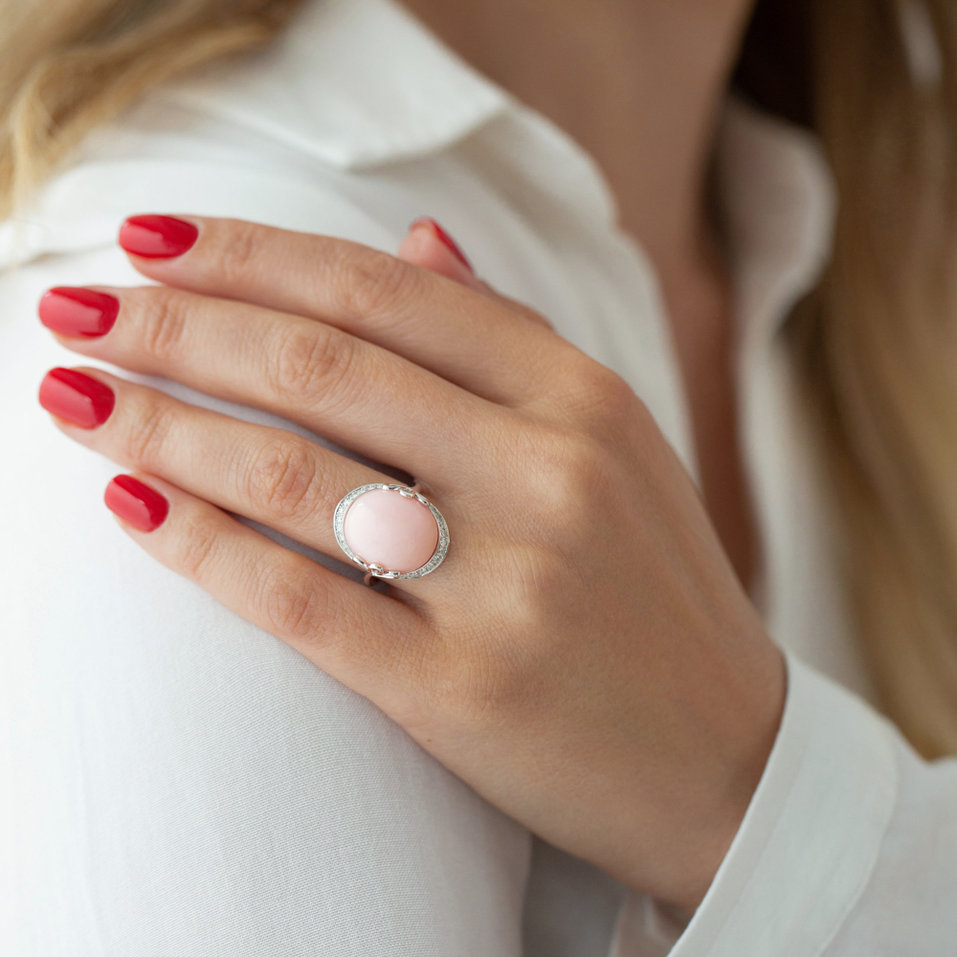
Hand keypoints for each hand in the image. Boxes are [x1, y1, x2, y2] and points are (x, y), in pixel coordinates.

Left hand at [36, 213, 784, 912]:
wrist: (728, 755)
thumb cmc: (656, 591)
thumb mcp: (615, 442)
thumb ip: (513, 338)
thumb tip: (417, 236)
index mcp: (584, 397)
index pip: (388, 289)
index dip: (254, 253)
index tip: (153, 237)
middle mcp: (550, 472)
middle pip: (323, 364)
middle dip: (178, 324)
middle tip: (77, 306)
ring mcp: (510, 583)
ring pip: (295, 472)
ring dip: (161, 426)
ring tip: (74, 398)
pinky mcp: (467, 690)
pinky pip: (303, 601)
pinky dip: (200, 548)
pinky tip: (129, 508)